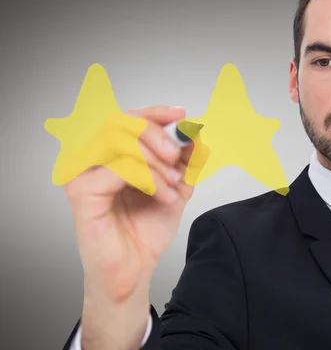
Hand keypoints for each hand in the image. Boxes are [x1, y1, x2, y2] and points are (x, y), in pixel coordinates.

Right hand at [65, 105, 206, 303]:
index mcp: (111, 155)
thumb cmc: (145, 231)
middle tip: (178, 155)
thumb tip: (194, 131)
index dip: (156, 113)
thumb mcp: (177, 187)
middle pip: (121, 122)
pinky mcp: (81, 192)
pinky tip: (164, 196)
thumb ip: (185, 160)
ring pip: (119, 142)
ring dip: (156, 161)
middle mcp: (92, 159)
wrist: (136, 270)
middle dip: (157, 134)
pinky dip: (150, 178)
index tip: (182, 117)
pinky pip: (119, 167)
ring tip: (174, 185)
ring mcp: (83, 174)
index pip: (127, 118)